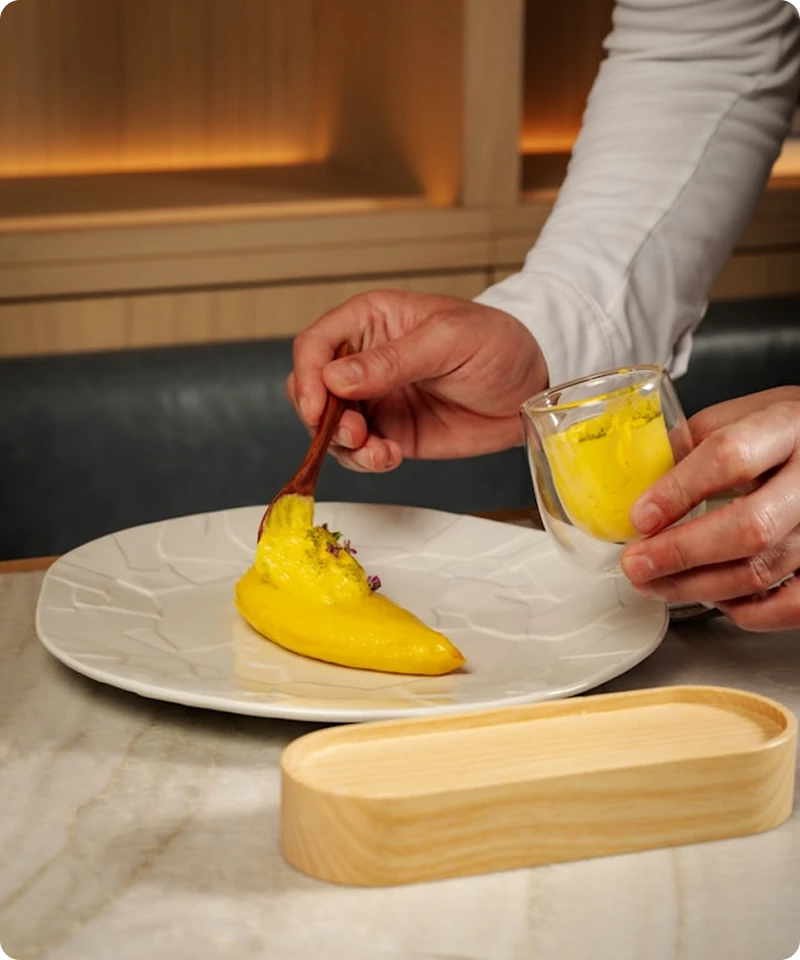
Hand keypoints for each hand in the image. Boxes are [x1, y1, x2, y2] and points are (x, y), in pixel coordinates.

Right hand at [287, 290, 547, 471]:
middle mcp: (364, 361)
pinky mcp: (392, 433)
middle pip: (312, 390)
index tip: (315, 406)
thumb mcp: (448, 341)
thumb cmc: (497, 344)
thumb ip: (392, 360)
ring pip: (330, 426)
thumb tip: (335, 378)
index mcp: (371, 322)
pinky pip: (360, 452)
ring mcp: (376, 400)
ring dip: (343, 445)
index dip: (306, 376)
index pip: (316, 345)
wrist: (532, 387)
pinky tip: (388, 457)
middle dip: (321, 417)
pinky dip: (365, 460)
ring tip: (376, 450)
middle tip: (352, 433)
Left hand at [621, 387, 799, 631]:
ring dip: (698, 587)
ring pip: (764, 571)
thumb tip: (636, 483)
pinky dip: (746, 611)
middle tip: (637, 564)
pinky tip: (714, 597)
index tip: (640, 518)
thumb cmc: (785, 432)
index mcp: (786, 425)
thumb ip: (691, 444)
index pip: (729, 458)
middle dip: (681, 553)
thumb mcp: (741, 416)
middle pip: (750, 527)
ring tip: (656, 583)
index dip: (677, 493)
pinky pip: (791, 605)